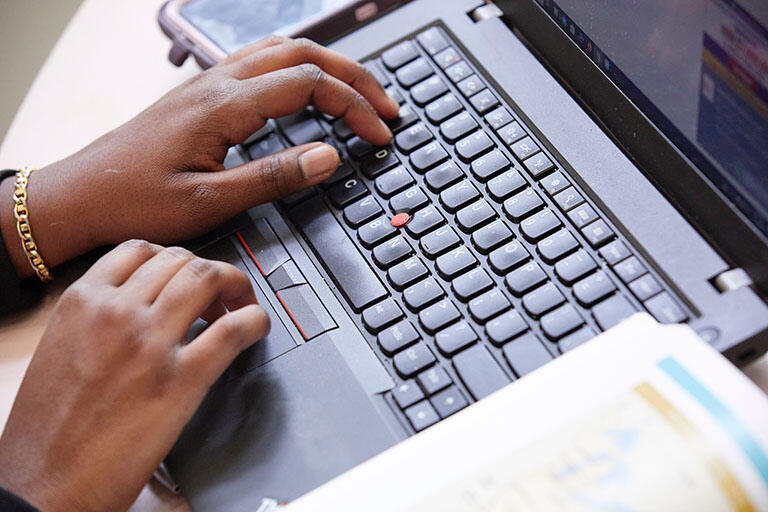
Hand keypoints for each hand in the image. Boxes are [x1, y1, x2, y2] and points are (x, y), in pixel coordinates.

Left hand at [0, 36, 398, 277]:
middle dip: (354, 77)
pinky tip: (305, 90)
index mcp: (224, 105)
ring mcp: (208, 83)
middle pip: (303, 54)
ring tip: (357, 94)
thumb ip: (274, 176)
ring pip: (282, 51)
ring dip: (327, 66)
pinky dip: (297, 68)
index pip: (309, 84)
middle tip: (387, 107)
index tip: (379, 135)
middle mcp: (218, 83)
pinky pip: (260, 63)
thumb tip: (329, 156)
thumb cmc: (135, 200)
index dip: (354, 106)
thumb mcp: (209, 200)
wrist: (81, 194)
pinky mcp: (201, 94)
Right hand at [0, 240, 269, 510]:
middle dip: (207, 271)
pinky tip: (256, 327)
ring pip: (208, 279)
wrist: (42, 485)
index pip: (141, 250)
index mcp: (82, 303)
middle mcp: (117, 312)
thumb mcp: (61, 350)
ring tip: (238, 305)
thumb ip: (97, 320)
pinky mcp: (181, 379)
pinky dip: (254, 319)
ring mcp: (151, 343)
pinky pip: (232, 329)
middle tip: (218, 293)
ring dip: (233, 285)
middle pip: (182, 260)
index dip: (174, 259)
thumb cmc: (46, 430)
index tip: (185, 273)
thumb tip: (139, 308)